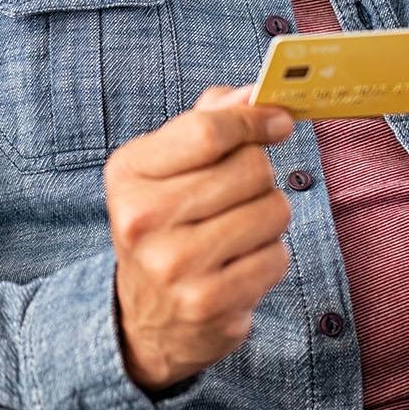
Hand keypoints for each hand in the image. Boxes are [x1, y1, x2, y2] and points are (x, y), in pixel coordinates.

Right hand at [105, 85, 294, 393]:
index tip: (279, 121)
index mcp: (129, 172)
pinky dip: (270, 256)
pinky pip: (277, 257)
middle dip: (261, 172)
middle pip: (250, 168)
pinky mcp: (208, 304)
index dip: (254, 119)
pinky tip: (240, 263)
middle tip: (243, 190)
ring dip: (269, 215)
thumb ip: (208, 120)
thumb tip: (254, 93)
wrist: (148, 316)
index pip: (208, 130)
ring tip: (240, 229)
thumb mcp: (168, 164)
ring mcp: (175, 266)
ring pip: (273, 210)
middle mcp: (143, 219)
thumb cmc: (166, 222)